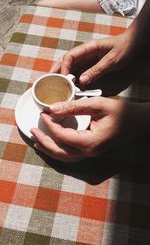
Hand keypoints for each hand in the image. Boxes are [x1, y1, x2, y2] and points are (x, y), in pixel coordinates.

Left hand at [30, 97, 144, 162]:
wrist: (138, 122)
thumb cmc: (121, 112)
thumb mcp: (98, 104)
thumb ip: (74, 106)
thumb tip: (52, 108)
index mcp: (90, 142)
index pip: (63, 135)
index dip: (50, 124)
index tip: (43, 113)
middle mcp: (89, 152)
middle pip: (60, 152)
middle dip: (44, 142)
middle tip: (32, 130)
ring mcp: (91, 153)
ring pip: (64, 157)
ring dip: (49, 149)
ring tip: (37, 141)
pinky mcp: (92, 150)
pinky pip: (71, 155)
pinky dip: (59, 151)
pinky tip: (52, 145)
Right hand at [51, 31, 136, 84]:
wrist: (133, 44)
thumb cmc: (124, 48)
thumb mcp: (112, 60)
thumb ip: (98, 70)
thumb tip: (82, 81)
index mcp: (89, 48)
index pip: (70, 56)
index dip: (64, 67)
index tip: (63, 78)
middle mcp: (85, 53)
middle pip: (66, 61)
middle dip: (57, 70)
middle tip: (49, 81)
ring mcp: (87, 59)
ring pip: (71, 67)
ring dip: (63, 75)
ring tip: (55, 85)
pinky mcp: (91, 65)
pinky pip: (79, 71)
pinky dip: (73, 78)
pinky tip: (70, 86)